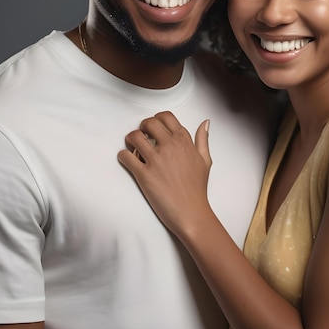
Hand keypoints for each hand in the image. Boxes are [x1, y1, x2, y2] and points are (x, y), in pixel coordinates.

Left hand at [118, 112, 212, 236]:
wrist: (191, 212)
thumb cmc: (197, 188)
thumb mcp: (205, 160)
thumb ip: (203, 139)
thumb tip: (205, 123)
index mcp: (183, 141)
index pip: (166, 117)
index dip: (157, 119)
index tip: (154, 127)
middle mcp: (169, 146)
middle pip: (149, 123)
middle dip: (142, 127)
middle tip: (142, 135)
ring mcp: (156, 160)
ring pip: (134, 137)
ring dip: (130, 140)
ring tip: (132, 147)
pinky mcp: (144, 174)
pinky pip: (126, 157)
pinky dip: (123, 156)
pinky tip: (128, 160)